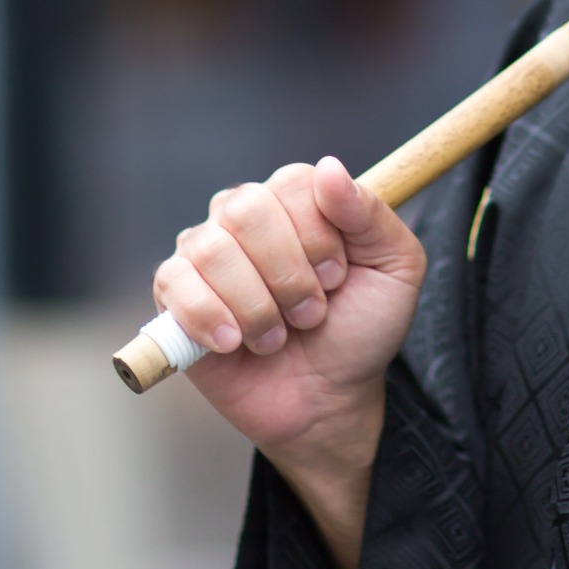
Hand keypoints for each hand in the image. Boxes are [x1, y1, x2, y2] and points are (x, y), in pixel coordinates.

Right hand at [151, 155, 425, 568]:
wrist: (329, 400)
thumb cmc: (361, 330)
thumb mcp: (395, 270)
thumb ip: (371, 214)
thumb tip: (331, 168)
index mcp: (297, 200)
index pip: (291, 183)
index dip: (318, 236)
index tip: (337, 278)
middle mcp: (245, 217)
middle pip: (246, 209)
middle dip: (287, 275)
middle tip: (310, 314)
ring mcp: (205, 254)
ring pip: (211, 249)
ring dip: (257, 307)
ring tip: (278, 337)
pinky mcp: (174, 296)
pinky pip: (173, 282)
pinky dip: (209, 317)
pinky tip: (236, 343)